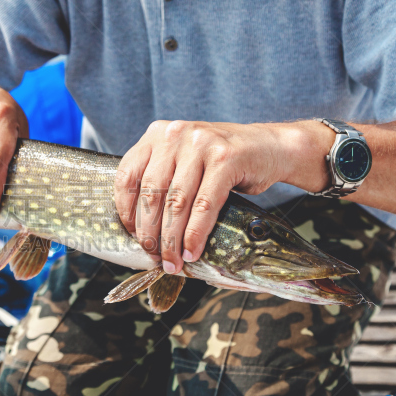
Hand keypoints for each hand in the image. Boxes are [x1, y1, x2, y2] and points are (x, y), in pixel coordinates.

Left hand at [113, 120, 322, 273]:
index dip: (127, 211)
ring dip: (172, 240)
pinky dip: (195, 234)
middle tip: (153, 256)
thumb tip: (140, 229)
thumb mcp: (183, 160)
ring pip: (177, 203)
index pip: (127, 176)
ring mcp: (200, 144)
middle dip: (150, 233)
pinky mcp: (226, 158)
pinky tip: (192, 251)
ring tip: (172, 261)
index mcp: (156, 134)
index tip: (132, 235)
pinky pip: (204, 205)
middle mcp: (174, 135)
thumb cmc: (219, 161)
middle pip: (152, 194)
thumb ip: (161, 180)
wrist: (268, 146)